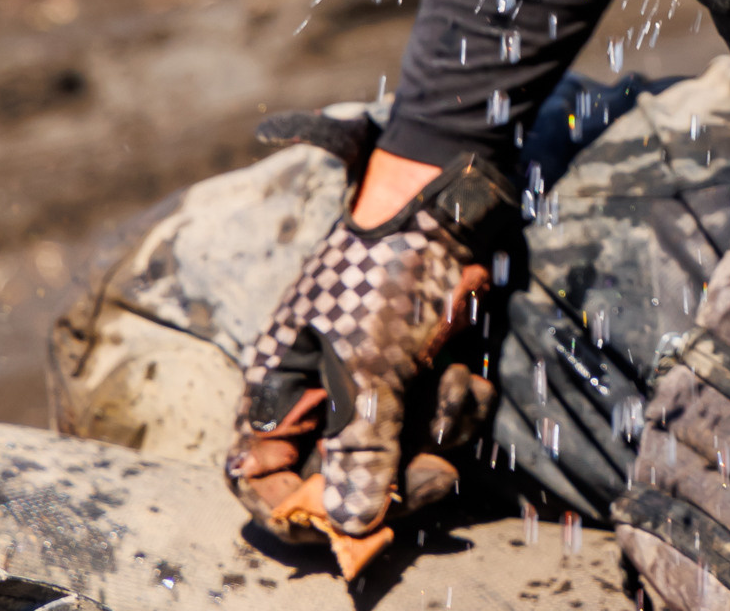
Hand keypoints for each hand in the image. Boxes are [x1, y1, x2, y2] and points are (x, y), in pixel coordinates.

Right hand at [224, 112, 509, 581]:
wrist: (446, 202)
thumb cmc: (388, 273)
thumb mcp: (372, 369)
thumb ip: (359, 450)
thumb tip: (351, 526)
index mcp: (279, 388)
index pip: (260, 478)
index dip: (299, 512)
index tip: (356, 525)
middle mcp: (319, 390)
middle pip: (342, 478)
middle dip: (398, 476)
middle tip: (437, 474)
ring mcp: (369, 379)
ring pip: (397, 451)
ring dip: (437, 430)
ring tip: (456, 386)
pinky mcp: (415, 368)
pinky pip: (432, 417)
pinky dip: (457, 401)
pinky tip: (470, 373)